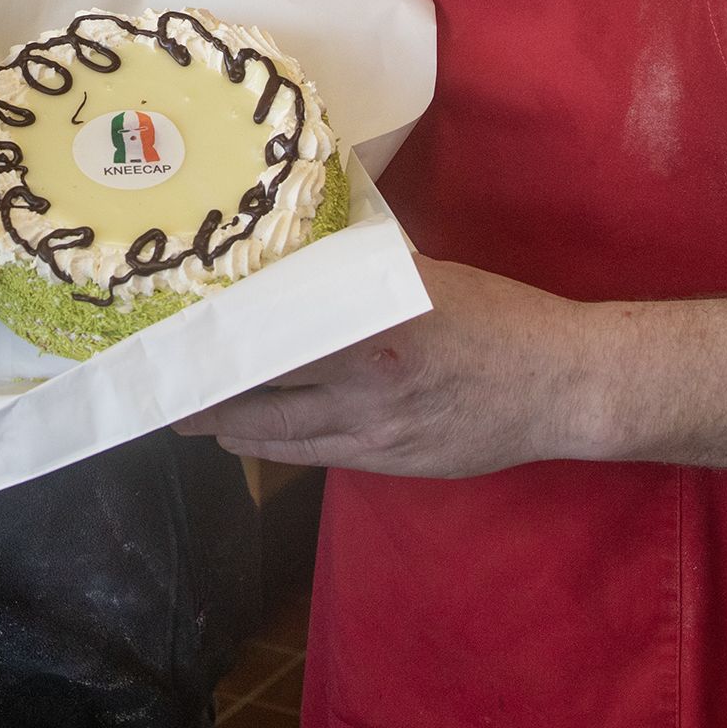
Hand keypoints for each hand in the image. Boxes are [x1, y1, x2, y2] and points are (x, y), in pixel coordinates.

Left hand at [174, 258, 595, 477]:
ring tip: (193, 418)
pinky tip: (251, 438)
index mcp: (369, 329)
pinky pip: (316, 457)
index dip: (220, 344)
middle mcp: (363, 387)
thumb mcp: (421, 278)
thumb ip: (357, 278)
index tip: (179, 337)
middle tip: (165, 392)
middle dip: (207, 399)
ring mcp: (376, 434)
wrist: (561, 386)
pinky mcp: (390, 465)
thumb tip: (297, 263)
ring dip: (232, 428)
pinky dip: (276, 446)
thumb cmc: (495, 317)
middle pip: (261, 397)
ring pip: (280, 437)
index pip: (272, 338)